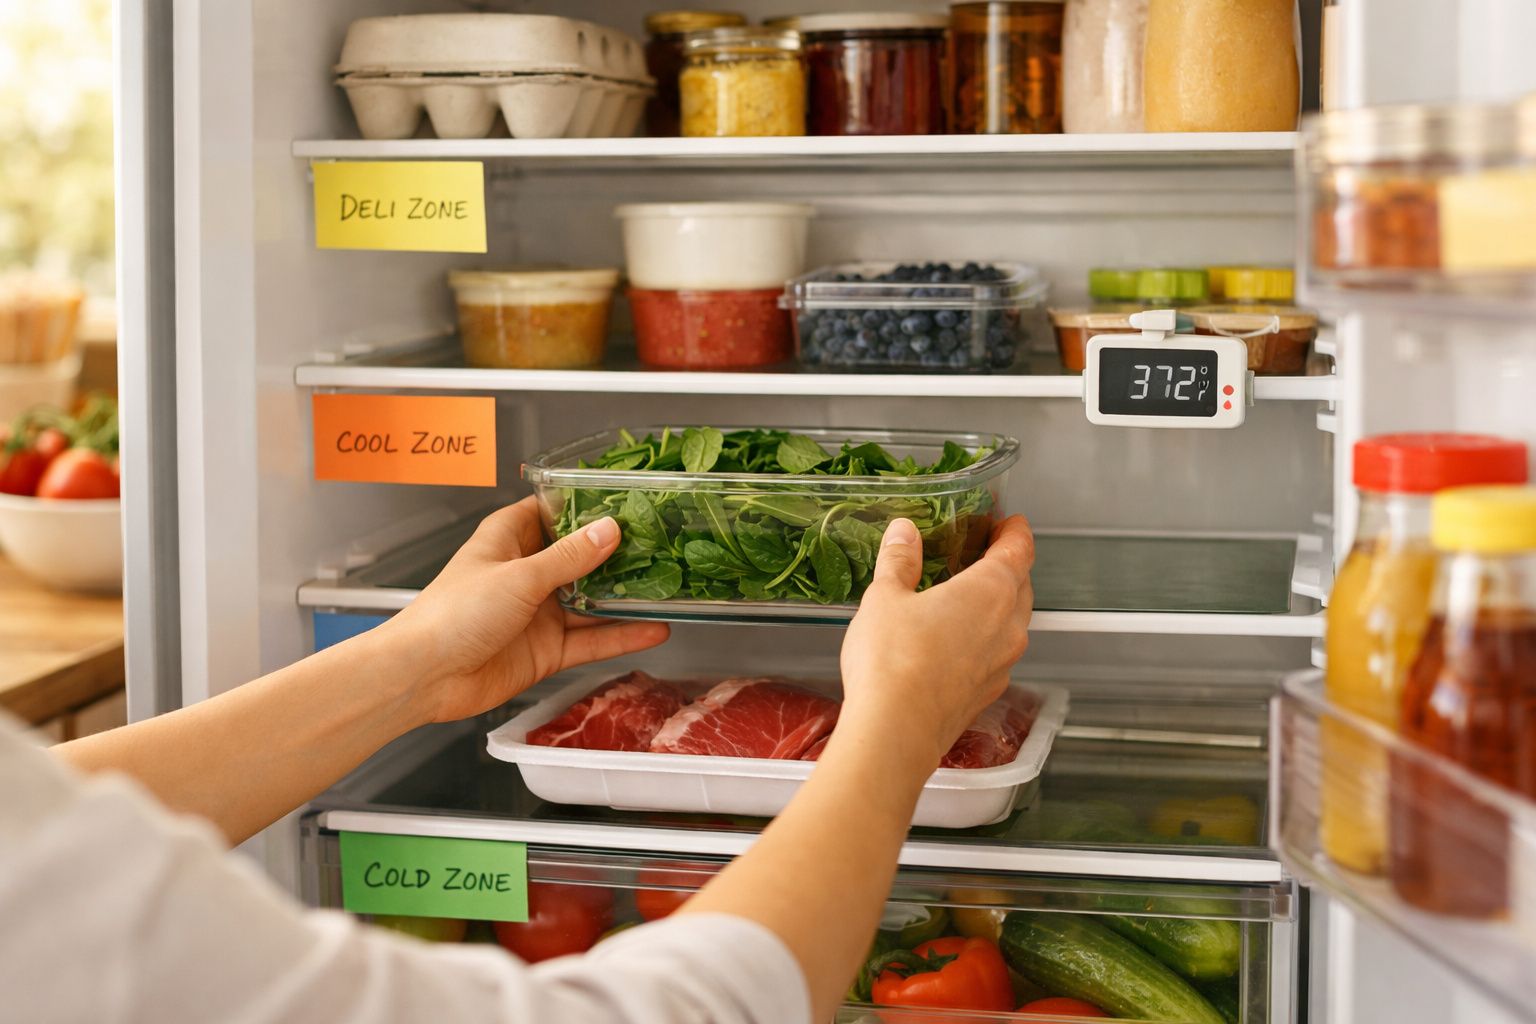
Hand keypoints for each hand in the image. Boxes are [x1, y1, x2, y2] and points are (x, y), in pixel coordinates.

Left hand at [382, 497, 669, 724]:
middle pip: (579, 557)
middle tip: (661, 542)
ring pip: (592, 600)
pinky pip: (591, 639)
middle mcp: (525, 573)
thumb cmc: (453, 615)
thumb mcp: (519, 577)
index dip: (585, 504)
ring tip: (668, 586)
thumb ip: (569, 558)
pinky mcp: (546, 650)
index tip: (625, 499)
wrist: (424, 677)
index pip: (551, 511)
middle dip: (616, 553)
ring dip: (624, 597)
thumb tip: (610, 531)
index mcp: (508, 540)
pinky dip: (621, 636)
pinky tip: (652, 630)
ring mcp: (538, 613)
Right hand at [837, 515, 1034, 770]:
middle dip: (1007, 566)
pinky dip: (984, 639)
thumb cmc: (893, 661)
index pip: (1020, 549)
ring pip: (1012, 622)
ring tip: (967, 596)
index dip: (1016, 531)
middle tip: (985, 552)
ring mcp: (1002, 663)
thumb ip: (899, 560)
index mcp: (991, 590)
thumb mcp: (886, 597)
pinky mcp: (988, 693)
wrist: (896, 732)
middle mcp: (1008, 626)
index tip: (1009, 522)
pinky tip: (955, 640)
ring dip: (997, 605)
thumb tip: (903, 532)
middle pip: (1022, 585)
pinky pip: (996, 654)